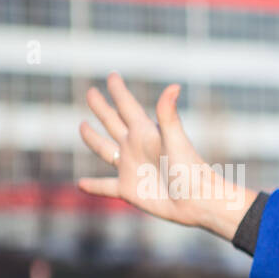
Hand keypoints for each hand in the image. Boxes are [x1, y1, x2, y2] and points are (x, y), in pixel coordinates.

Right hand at [77, 73, 255, 240]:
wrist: (197, 202)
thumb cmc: (190, 171)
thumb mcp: (175, 140)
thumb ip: (168, 115)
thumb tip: (174, 86)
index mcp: (146, 133)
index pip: (127, 107)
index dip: (119, 91)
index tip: (112, 75)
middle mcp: (135, 147)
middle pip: (112, 123)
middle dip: (101, 108)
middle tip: (91, 92)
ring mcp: (131, 168)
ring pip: (105, 150)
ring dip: (93, 139)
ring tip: (83, 127)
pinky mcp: (129, 190)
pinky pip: (105, 187)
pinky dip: (93, 186)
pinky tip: (81, 184)